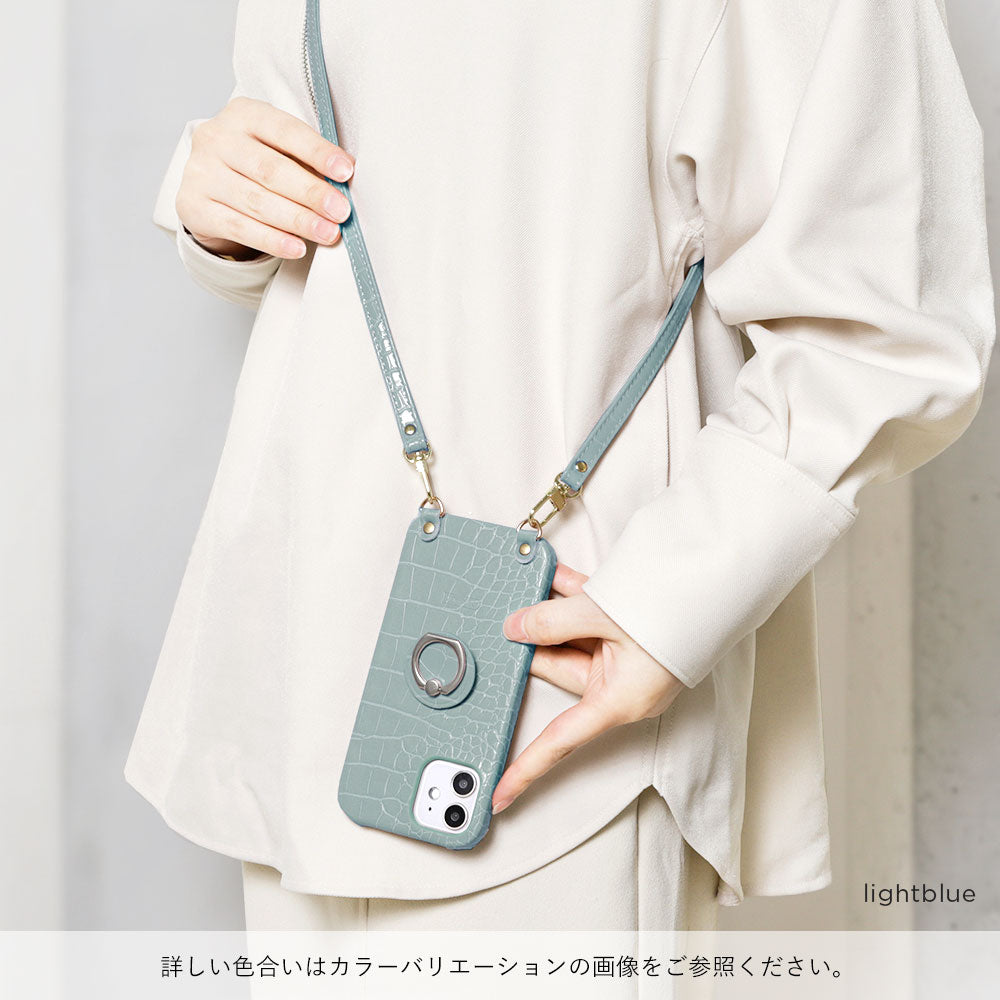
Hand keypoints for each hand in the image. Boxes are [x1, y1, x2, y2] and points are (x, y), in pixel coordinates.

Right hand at [175, 96, 354, 260]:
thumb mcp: (278, 149)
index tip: (345, 171)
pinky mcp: (194, 206)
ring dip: (297, 221)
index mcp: (243, 114)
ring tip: (328, 233)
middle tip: (340, 211)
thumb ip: (306, 159)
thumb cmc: (255, 164)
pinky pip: (239, 227)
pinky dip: (272, 240)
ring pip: (256, 201)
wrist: (209, 187)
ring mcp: (201, 172)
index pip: (285, 130)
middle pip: (270, 169)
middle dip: (310, 193)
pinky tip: (296, 248)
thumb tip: (344, 179)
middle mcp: (217, 138)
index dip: (317, 152)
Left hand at [492, 562, 684, 812]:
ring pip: (575, 637)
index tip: (499, 796)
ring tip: (535, 585)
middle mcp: (622, 687)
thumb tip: (515, 628)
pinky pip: (593, 620)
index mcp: (618, 701)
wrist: (718, 579)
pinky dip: (573, 598)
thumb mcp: (602, 617)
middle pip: (561, 668)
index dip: (526, 769)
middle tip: (510, 616)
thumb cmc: (674, 611)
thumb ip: (551, 623)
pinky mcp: (633, 636)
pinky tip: (554, 576)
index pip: (561, 741)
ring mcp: (628, 660)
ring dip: (556, 610)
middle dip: (536, 639)